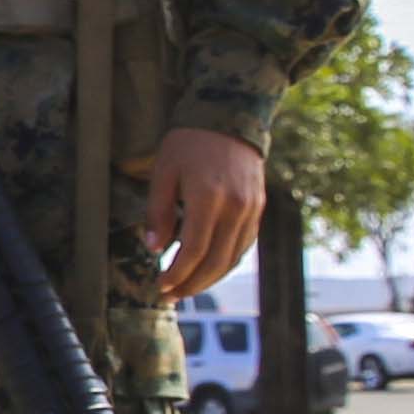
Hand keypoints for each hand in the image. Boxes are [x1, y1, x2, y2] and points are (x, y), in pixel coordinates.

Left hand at [138, 127, 268, 303]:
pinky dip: (225, 262)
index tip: (161, 286)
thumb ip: (159, 211)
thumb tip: (155, 249)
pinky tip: (208, 269)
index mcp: (209, 197)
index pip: (194, 249)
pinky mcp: (258, 208)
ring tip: (186, 288)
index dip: (178, 273)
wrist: (230, 116)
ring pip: (232, 257)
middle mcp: (236, 207)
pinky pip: (243, 245)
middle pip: (216, 260)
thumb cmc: (189, 143)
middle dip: (192, 284)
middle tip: (171, 296)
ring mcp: (251, 209)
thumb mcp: (164, 171)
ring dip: (210, 278)